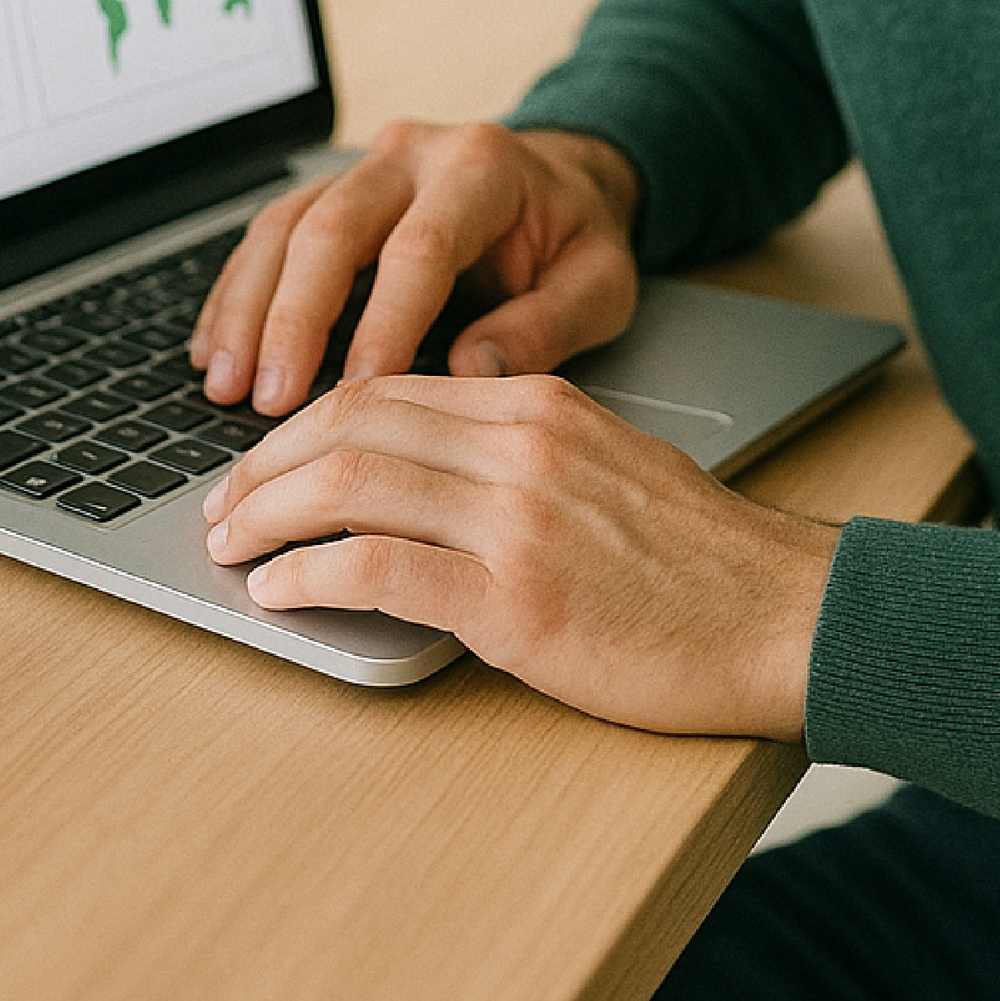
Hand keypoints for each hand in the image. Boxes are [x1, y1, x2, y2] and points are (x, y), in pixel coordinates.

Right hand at [189, 120, 641, 414]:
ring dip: (247, 309)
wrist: (564, 181)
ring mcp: (365, 167)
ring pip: (285, 226)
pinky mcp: (332, 190)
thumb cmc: (577, 239)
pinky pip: (269, 234)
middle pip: (332, 227)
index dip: (384, 321)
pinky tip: (213, 349)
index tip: (357, 392)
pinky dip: (235, 294)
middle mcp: (413, 154)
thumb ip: (548, 325)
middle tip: (266, 400)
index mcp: (482, 168)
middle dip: (292, 318)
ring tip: (223, 385)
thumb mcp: (601, 282)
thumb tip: (470, 373)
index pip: (420, 246)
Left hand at [203, 371, 839, 738]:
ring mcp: (516, 518)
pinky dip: (311, 577)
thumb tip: (419, 476)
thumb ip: (517, 454)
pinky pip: (380, 568)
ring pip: (351, 484)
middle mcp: (520, 444)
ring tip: (229, 548)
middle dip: (265, 464)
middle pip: (352, 424)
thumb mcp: (606, 465)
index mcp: (539, 404)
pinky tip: (280, 592)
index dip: (307, 423)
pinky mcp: (515, 599)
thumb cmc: (697, 559)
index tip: (264, 462)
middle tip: (219, 506)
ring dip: (267, 516)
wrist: (780, 613)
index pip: (388, 387)